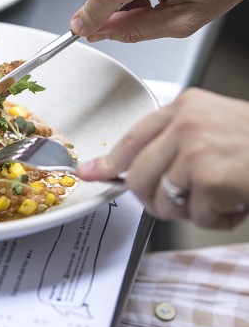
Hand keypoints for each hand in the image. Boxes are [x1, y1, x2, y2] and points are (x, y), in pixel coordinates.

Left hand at [77, 88, 248, 228]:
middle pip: (139, 175)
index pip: (133, 137)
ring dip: (192, 211)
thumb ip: (179, 142)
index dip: (109, 162)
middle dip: (155, 200)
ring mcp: (195, 148)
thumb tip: (139, 172)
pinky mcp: (208, 176)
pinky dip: (217, 219)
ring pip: (163, 199)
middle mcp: (186, 123)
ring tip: (221, 199)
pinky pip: (194, 215)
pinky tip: (236, 203)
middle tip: (181, 204)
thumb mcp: (218, 126)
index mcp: (186, 106)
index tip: (91, 173)